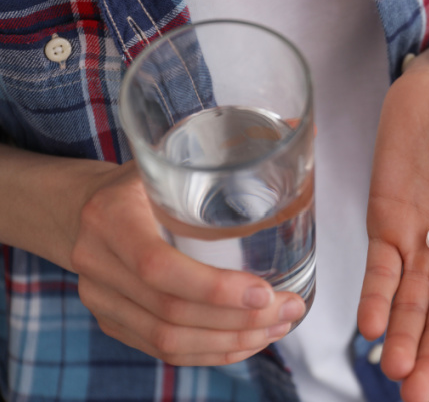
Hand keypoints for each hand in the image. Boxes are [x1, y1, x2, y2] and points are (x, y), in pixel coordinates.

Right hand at [71, 162, 305, 365]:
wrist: (75, 207)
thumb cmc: (138, 179)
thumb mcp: (170, 155)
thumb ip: (231, 145)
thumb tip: (302, 127)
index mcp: (112, 216)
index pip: (159, 266)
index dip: (214, 288)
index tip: (266, 292)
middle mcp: (98, 263)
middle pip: (171, 312)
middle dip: (239, 320)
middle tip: (289, 310)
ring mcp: (100, 299)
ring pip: (168, 341)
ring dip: (231, 341)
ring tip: (278, 327)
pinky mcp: (110, 321)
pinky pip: (162, 351)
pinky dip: (210, 353)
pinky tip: (247, 342)